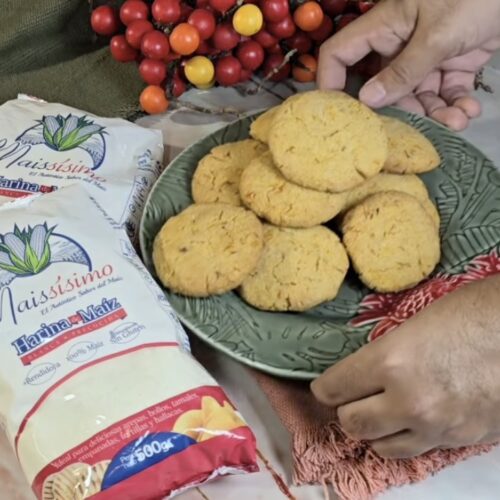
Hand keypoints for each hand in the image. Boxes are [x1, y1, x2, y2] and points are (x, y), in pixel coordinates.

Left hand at [311, 274, 499, 457]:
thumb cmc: (470, 313)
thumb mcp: (414, 325)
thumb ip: (386, 353)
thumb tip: (365, 370)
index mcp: (391, 361)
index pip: (334, 388)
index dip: (325, 387)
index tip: (325, 386)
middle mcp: (408, 400)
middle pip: (351, 424)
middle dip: (345, 410)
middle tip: (351, 398)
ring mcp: (436, 426)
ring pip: (380, 447)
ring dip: (373, 430)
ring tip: (378, 413)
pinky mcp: (459, 441)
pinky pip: (415, 450)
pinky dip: (403, 439)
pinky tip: (408, 422)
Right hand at [317, 0, 499, 130]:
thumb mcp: (437, 35)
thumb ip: (403, 71)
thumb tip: (368, 100)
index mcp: (384, 27)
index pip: (341, 54)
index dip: (331, 82)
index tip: (337, 114)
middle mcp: (399, 44)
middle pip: (382, 87)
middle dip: (400, 110)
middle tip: (414, 130)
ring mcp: (425, 55)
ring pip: (416, 95)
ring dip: (436, 113)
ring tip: (456, 122)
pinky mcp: (451, 63)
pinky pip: (444, 92)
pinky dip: (455, 105)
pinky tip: (467, 112)